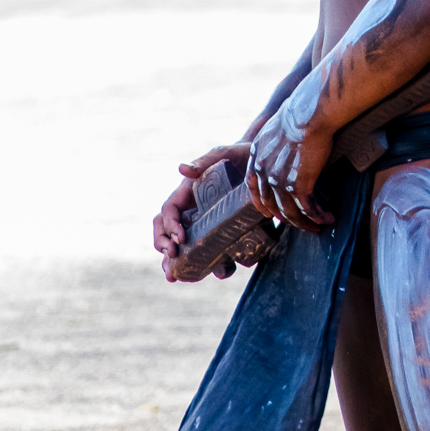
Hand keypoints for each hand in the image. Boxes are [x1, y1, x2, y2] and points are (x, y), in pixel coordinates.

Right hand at [153, 143, 251, 280]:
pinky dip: (212, 265)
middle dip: (163, 245)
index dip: (169, 225)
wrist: (265, 162)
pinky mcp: (224, 231)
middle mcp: (193, 209)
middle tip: (172, 258)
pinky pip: (213, 251)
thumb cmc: (241, 154)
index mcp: (188, 192)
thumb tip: (181, 169)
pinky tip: (219, 272)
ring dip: (178, 262)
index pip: (169, 211)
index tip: (179, 238)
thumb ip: (206, 160)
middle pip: (166, 230)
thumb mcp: (225, 154)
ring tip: (176, 276)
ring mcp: (206, 222)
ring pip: (185, 245)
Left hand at [246, 85, 336, 232]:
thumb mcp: (278, 124)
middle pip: (270, 202)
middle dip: (283, 217)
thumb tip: (288, 139)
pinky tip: (328, 218)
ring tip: (316, 227)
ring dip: (303, 222)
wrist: (309, 113)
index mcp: (257, 153)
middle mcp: (264, 169)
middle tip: (296, 223)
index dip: (261, 201)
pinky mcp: (298, 184)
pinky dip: (318, 216)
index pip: (253, 185)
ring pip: (289, 210)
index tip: (270, 212)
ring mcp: (279, 179)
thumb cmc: (301, 111)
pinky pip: (307, 207)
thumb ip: (277, 138)